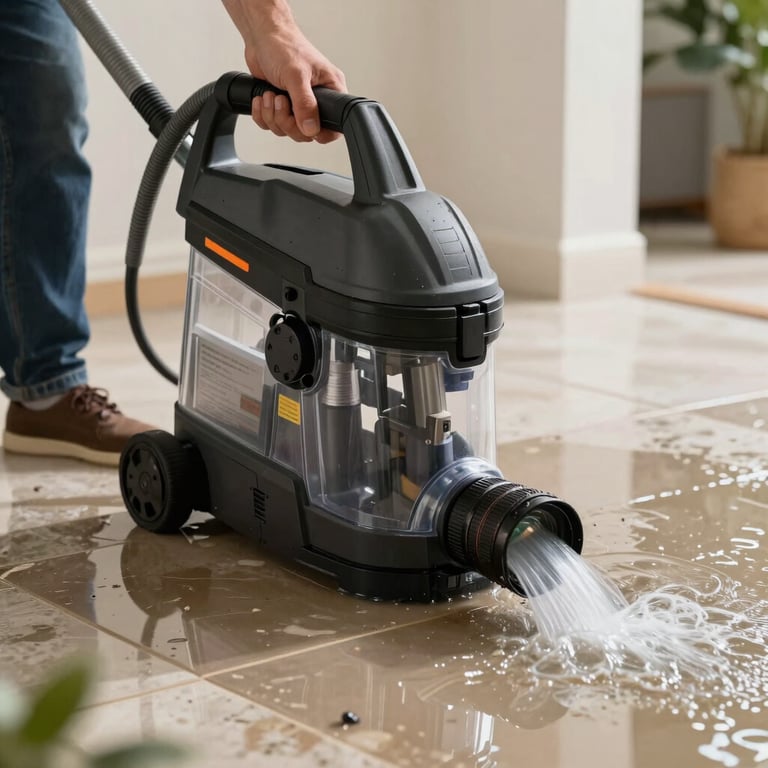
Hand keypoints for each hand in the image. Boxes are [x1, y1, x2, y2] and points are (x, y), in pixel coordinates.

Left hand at [222, 0, 346, 143]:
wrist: (261, 36)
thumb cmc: (284, 46)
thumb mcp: (296, 76)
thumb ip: (305, 104)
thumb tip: (311, 129)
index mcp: (330, 90)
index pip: (333, 127)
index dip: (319, 133)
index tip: (303, 126)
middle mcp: (316, 100)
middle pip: (306, 133)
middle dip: (287, 122)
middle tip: (280, 102)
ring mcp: (298, 104)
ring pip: (287, 130)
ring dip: (272, 116)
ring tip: (269, 95)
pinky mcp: (281, 105)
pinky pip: (272, 124)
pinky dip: (263, 115)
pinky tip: (262, 98)